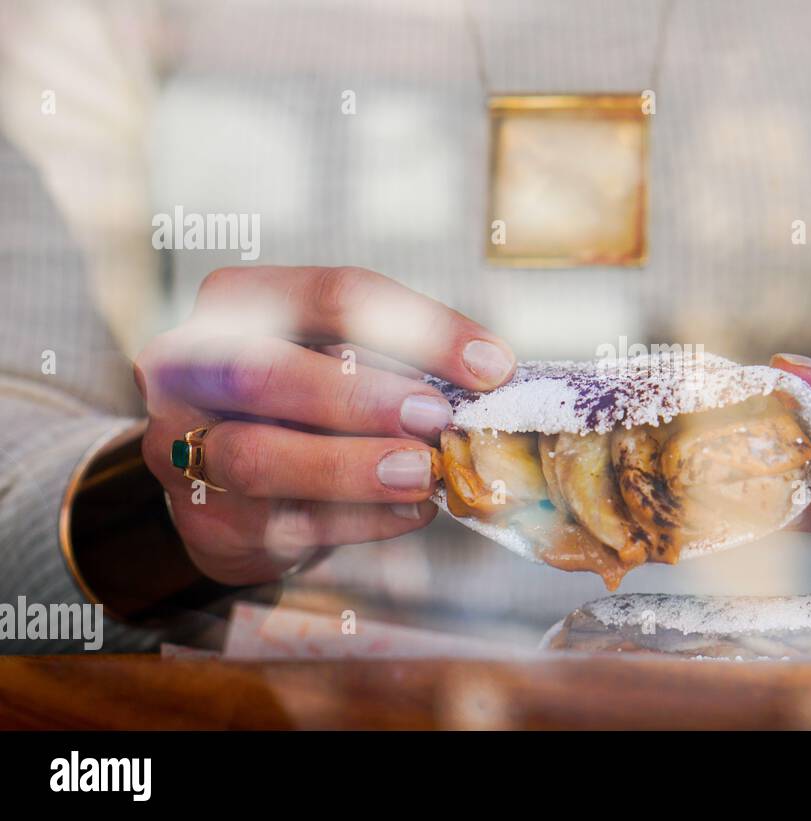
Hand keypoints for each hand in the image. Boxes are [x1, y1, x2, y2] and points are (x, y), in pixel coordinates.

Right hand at [135, 265, 515, 583]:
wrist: (222, 479)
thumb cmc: (299, 402)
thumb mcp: (335, 357)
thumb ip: (395, 359)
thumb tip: (489, 374)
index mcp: (235, 303)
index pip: (331, 296)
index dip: (420, 328)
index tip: (492, 366)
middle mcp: (188, 367)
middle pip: (266, 372)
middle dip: (360, 397)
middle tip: (434, 417)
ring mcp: (183, 445)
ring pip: (258, 457)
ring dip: (352, 467)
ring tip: (424, 473)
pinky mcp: (205, 520)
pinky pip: (282, 522)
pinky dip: (358, 520)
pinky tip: (411, 512)